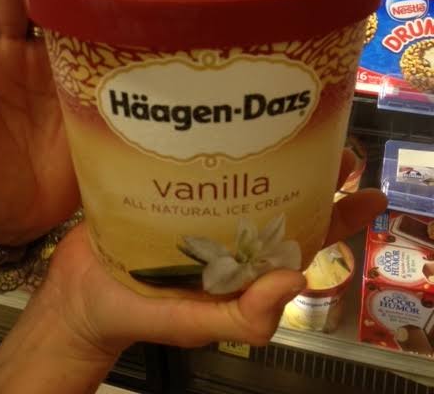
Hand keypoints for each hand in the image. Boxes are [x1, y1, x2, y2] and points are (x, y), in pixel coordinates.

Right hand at [44, 151, 386, 353]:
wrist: (79, 294)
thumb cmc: (139, 315)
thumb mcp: (195, 325)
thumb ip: (244, 316)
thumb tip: (297, 278)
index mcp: (248, 266)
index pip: (305, 239)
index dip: (340, 216)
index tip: (368, 189)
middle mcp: (233, 233)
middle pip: (284, 199)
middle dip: (313, 173)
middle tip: (332, 140)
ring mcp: (205, 208)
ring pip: (249, 178)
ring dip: (273, 154)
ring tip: (291, 123)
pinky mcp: (175, 188)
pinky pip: (207, 168)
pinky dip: (222, 149)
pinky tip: (226, 124)